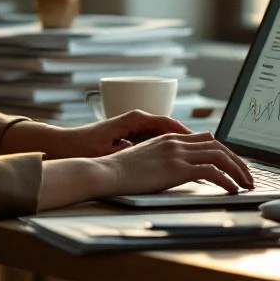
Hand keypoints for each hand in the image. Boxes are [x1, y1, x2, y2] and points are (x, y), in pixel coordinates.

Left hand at [54, 110, 193, 157]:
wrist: (66, 146)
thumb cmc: (85, 147)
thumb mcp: (111, 149)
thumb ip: (135, 149)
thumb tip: (156, 150)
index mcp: (135, 118)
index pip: (169, 123)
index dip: (189, 135)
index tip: (207, 145)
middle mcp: (138, 119)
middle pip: (173, 128)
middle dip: (193, 140)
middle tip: (213, 153)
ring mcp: (136, 127)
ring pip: (168, 134)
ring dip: (184, 145)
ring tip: (204, 158)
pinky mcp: (132, 136)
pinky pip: (158, 139)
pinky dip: (171, 149)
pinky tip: (181, 162)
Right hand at [102, 132, 254, 194]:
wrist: (107, 171)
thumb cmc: (120, 171)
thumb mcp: (145, 159)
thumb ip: (163, 160)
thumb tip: (177, 172)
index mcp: (169, 138)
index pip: (206, 138)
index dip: (224, 150)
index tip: (234, 164)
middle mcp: (176, 141)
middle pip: (218, 145)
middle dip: (237, 160)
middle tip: (247, 176)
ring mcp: (177, 153)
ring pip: (220, 155)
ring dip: (237, 170)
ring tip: (246, 184)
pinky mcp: (177, 168)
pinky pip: (212, 172)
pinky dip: (226, 180)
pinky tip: (232, 190)